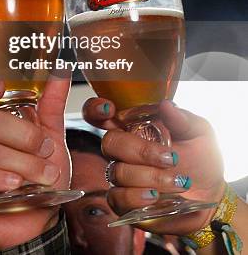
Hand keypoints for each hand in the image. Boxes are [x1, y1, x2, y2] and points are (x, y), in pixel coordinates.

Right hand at [0, 76, 70, 250]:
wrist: (39, 222)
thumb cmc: (40, 177)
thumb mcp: (51, 136)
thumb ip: (52, 103)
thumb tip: (61, 70)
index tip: (0, 88)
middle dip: (20, 135)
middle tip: (45, 148)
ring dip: (20, 163)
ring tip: (44, 176)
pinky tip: (14, 185)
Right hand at [83, 97, 224, 235]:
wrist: (212, 197)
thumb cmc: (201, 159)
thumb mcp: (199, 133)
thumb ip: (182, 120)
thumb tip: (166, 105)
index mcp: (133, 127)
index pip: (101, 115)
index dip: (96, 109)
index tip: (109, 109)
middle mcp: (123, 150)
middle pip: (109, 142)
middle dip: (139, 150)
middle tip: (170, 159)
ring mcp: (122, 176)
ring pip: (117, 172)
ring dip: (150, 177)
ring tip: (179, 182)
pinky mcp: (125, 201)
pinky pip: (117, 198)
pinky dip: (137, 196)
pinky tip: (155, 196)